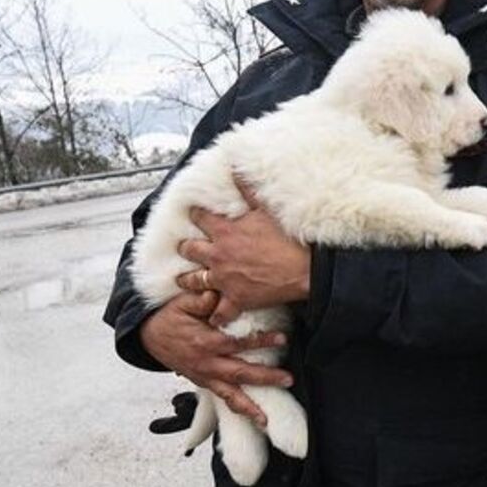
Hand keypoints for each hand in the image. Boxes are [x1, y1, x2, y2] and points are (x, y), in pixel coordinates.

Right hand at [139, 290, 291, 426]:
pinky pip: (222, 398)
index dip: (260, 341)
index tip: (281, 339)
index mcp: (204, 342)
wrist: (148, 336)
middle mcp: (205, 363)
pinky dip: (237, 408)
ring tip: (266, 419)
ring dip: (249, 407)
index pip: (236, 343)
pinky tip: (252, 416)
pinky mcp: (203, 383)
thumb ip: (201, 299)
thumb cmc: (170, 318)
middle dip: (265, 378)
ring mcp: (203, 377)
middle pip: (239, 374)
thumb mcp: (183, 303)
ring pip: (229, 395)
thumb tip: (216, 294)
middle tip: (287, 379)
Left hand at [174, 179, 311, 326]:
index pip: (201, 218)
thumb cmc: (287, 240)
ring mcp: (225, 279)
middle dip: (186, 248)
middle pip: (190, 250)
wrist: (304, 270)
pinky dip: (216, 315)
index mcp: (225, 231)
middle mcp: (219, 255)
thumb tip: (235, 168)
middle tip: (184, 247)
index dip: (196, 215)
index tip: (193, 213)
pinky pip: (220, 311)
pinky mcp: (236, 299)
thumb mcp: (265, 209)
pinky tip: (212, 318)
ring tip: (183, 281)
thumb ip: (247, 190)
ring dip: (189, 281)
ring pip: (196, 281)